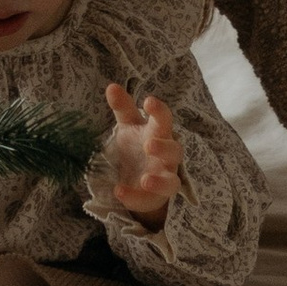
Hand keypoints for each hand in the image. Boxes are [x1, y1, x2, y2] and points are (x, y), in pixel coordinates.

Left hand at [104, 84, 180, 220]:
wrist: (138, 179)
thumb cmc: (137, 145)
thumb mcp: (129, 126)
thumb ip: (122, 107)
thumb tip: (111, 86)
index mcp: (159, 134)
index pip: (164, 119)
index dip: (158, 111)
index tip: (149, 101)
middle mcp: (167, 156)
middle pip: (175, 150)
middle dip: (164, 147)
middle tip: (149, 144)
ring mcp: (165, 177)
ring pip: (172, 181)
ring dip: (159, 181)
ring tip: (144, 179)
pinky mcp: (157, 197)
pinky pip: (151, 200)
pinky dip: (135, 197)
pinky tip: (119, 192)